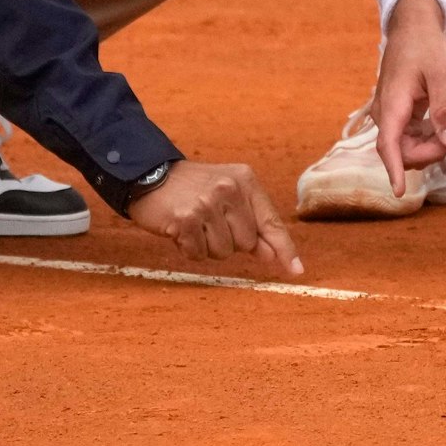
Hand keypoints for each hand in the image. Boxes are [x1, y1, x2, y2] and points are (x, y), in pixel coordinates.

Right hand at [126, 160, 303, 276]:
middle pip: (246, 244)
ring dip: (206, 246)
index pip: (271, 221)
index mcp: (245, 181)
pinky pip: (197, 253)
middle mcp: (229, 189)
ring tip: (194, 223)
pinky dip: (188, 248)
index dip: (284, 249)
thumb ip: (252, 224)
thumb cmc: (193, 189)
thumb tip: (275, 256)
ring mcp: (207, 203)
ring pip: (223, 252)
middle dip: (228, 241)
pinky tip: (179, 229)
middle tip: (208, 221)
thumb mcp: (228, 196)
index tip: (296, 270)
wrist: (149, 175)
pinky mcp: (186, 219)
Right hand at [372, 0, 445, 197]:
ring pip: (403, 146)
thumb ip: (444, 109)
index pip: (388, 145)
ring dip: (425, 147)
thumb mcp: (442, 74)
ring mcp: (389, 112)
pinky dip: (423, 137)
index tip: (399, 192)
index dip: (394, 170)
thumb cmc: (426, 46)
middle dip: (426, 153)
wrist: (412, 26)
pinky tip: (437, 126)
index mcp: (394, 104)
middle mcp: (385, 112)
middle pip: (400, 150)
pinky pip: (406, 136)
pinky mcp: (396, 112)